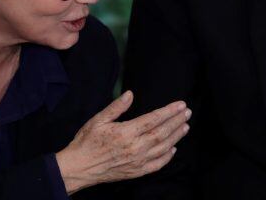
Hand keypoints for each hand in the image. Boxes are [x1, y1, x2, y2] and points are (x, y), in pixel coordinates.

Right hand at [55, 90, 190, 193]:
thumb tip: (130, 94)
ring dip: (176, 136)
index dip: (169, 111)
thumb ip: (116, 107)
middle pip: (162, 133)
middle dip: (176, 121)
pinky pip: (157, 165)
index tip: (180, 105)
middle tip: (187, 112)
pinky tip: (173, 149)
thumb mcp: (98, 120)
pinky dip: (167, 157)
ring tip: (185, 126)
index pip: (154, 119)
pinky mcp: (136, 172)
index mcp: (126, 132)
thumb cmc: (86, 142)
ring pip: (163, 148)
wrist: (78, 168)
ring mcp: (137, 161)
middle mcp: (134, 148)